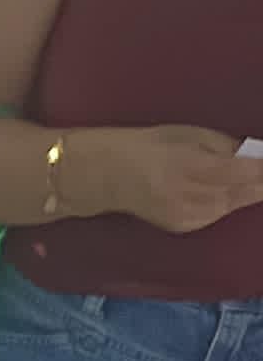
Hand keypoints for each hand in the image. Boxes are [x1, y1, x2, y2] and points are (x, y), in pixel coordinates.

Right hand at [86, 123, 259, 233]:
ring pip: (233, 204)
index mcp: (193, 165)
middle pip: (244, 192)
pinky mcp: (185, 225)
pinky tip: (227, 193)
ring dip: (248, 193)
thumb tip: (253, 155)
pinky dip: (228, 202)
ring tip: (252, 182)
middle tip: (261, 173)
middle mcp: (191, 195)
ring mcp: (188, 214)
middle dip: (259, 183)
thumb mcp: (190, 134)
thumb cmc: (150, 146)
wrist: (111, 174)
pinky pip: (218, 213)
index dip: (261, 169)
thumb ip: (224, 146)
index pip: (244, 171)